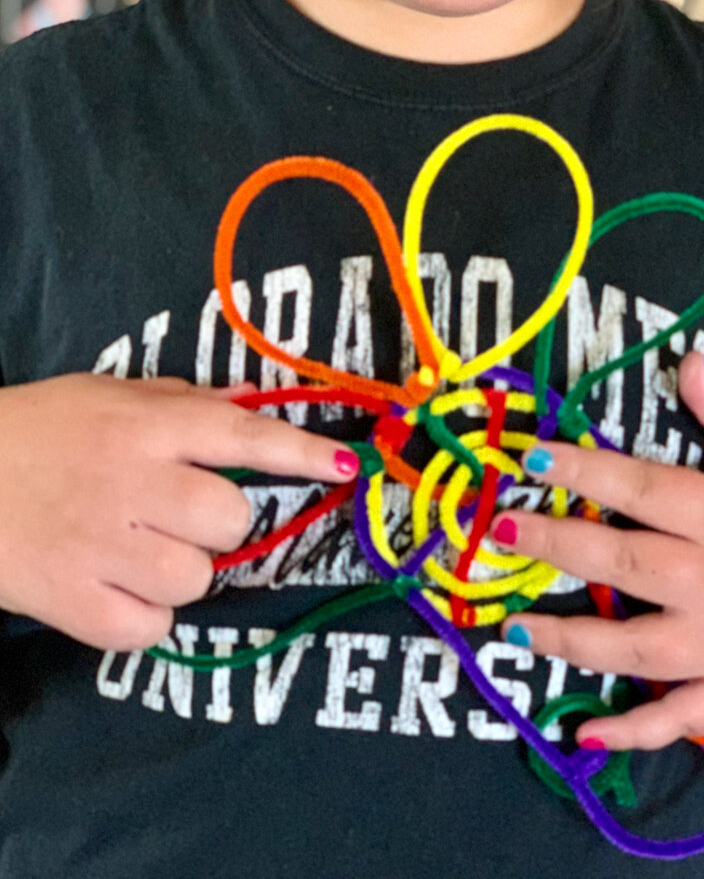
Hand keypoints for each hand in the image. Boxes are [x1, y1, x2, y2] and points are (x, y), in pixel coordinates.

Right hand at [0, 374, 360, 649]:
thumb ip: (186, 404)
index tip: (349, 466)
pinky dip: (144, 619)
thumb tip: (258, 405)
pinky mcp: (67, 602)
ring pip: (196, 579)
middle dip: (218, 525)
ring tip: (137, 552)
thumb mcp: (109, 396)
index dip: (302, 454)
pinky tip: (116, 590)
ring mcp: (98, 545)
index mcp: (145, 427)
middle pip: (228, 520)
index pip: (243, 437)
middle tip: (177, 517)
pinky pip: (149, 628)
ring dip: (181, 574)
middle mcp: (130, 483)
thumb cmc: (35, 432)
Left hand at [494, 352, 703, 757]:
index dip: (586, 471)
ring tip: (515, 627)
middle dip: (557, 546)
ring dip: (569, 642)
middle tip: (502, 534)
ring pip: (633, 648)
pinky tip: (585, 732)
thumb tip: (686, 366)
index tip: (533, 459)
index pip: (645, 489)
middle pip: (625, 565)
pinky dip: (630, 730)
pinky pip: (676, 717)